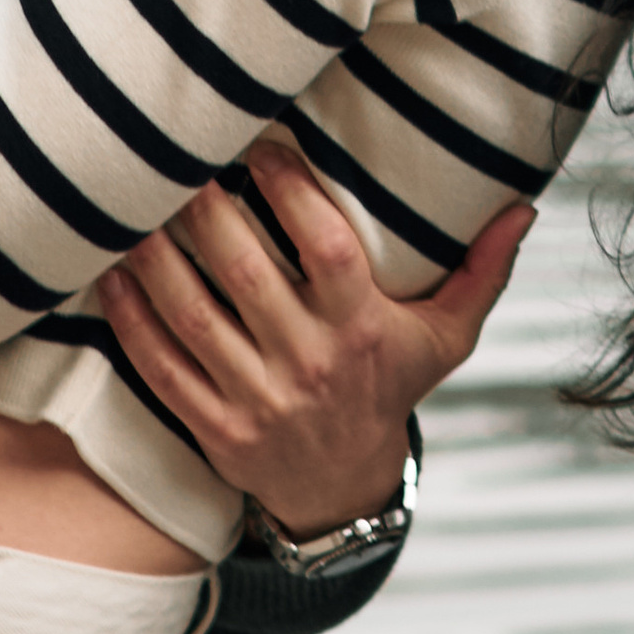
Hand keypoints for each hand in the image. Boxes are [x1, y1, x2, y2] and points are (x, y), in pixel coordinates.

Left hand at [99, 142, 533, 537]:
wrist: (345, 487)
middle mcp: (309, 363)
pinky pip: (160, 366)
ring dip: (155, 254)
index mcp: (364, 330)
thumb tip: (524, 206)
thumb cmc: (391, 388)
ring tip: (135, 201)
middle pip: (246, 272)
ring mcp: (257, 399)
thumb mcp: (447, 337)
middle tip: (181, 158)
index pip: (326, 248)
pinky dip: (130, 317)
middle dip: (208, 209)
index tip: (260, 146)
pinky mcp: (213, 426)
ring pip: (192, 314)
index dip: (289, 189)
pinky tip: (109, 269)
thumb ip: (481, 270)